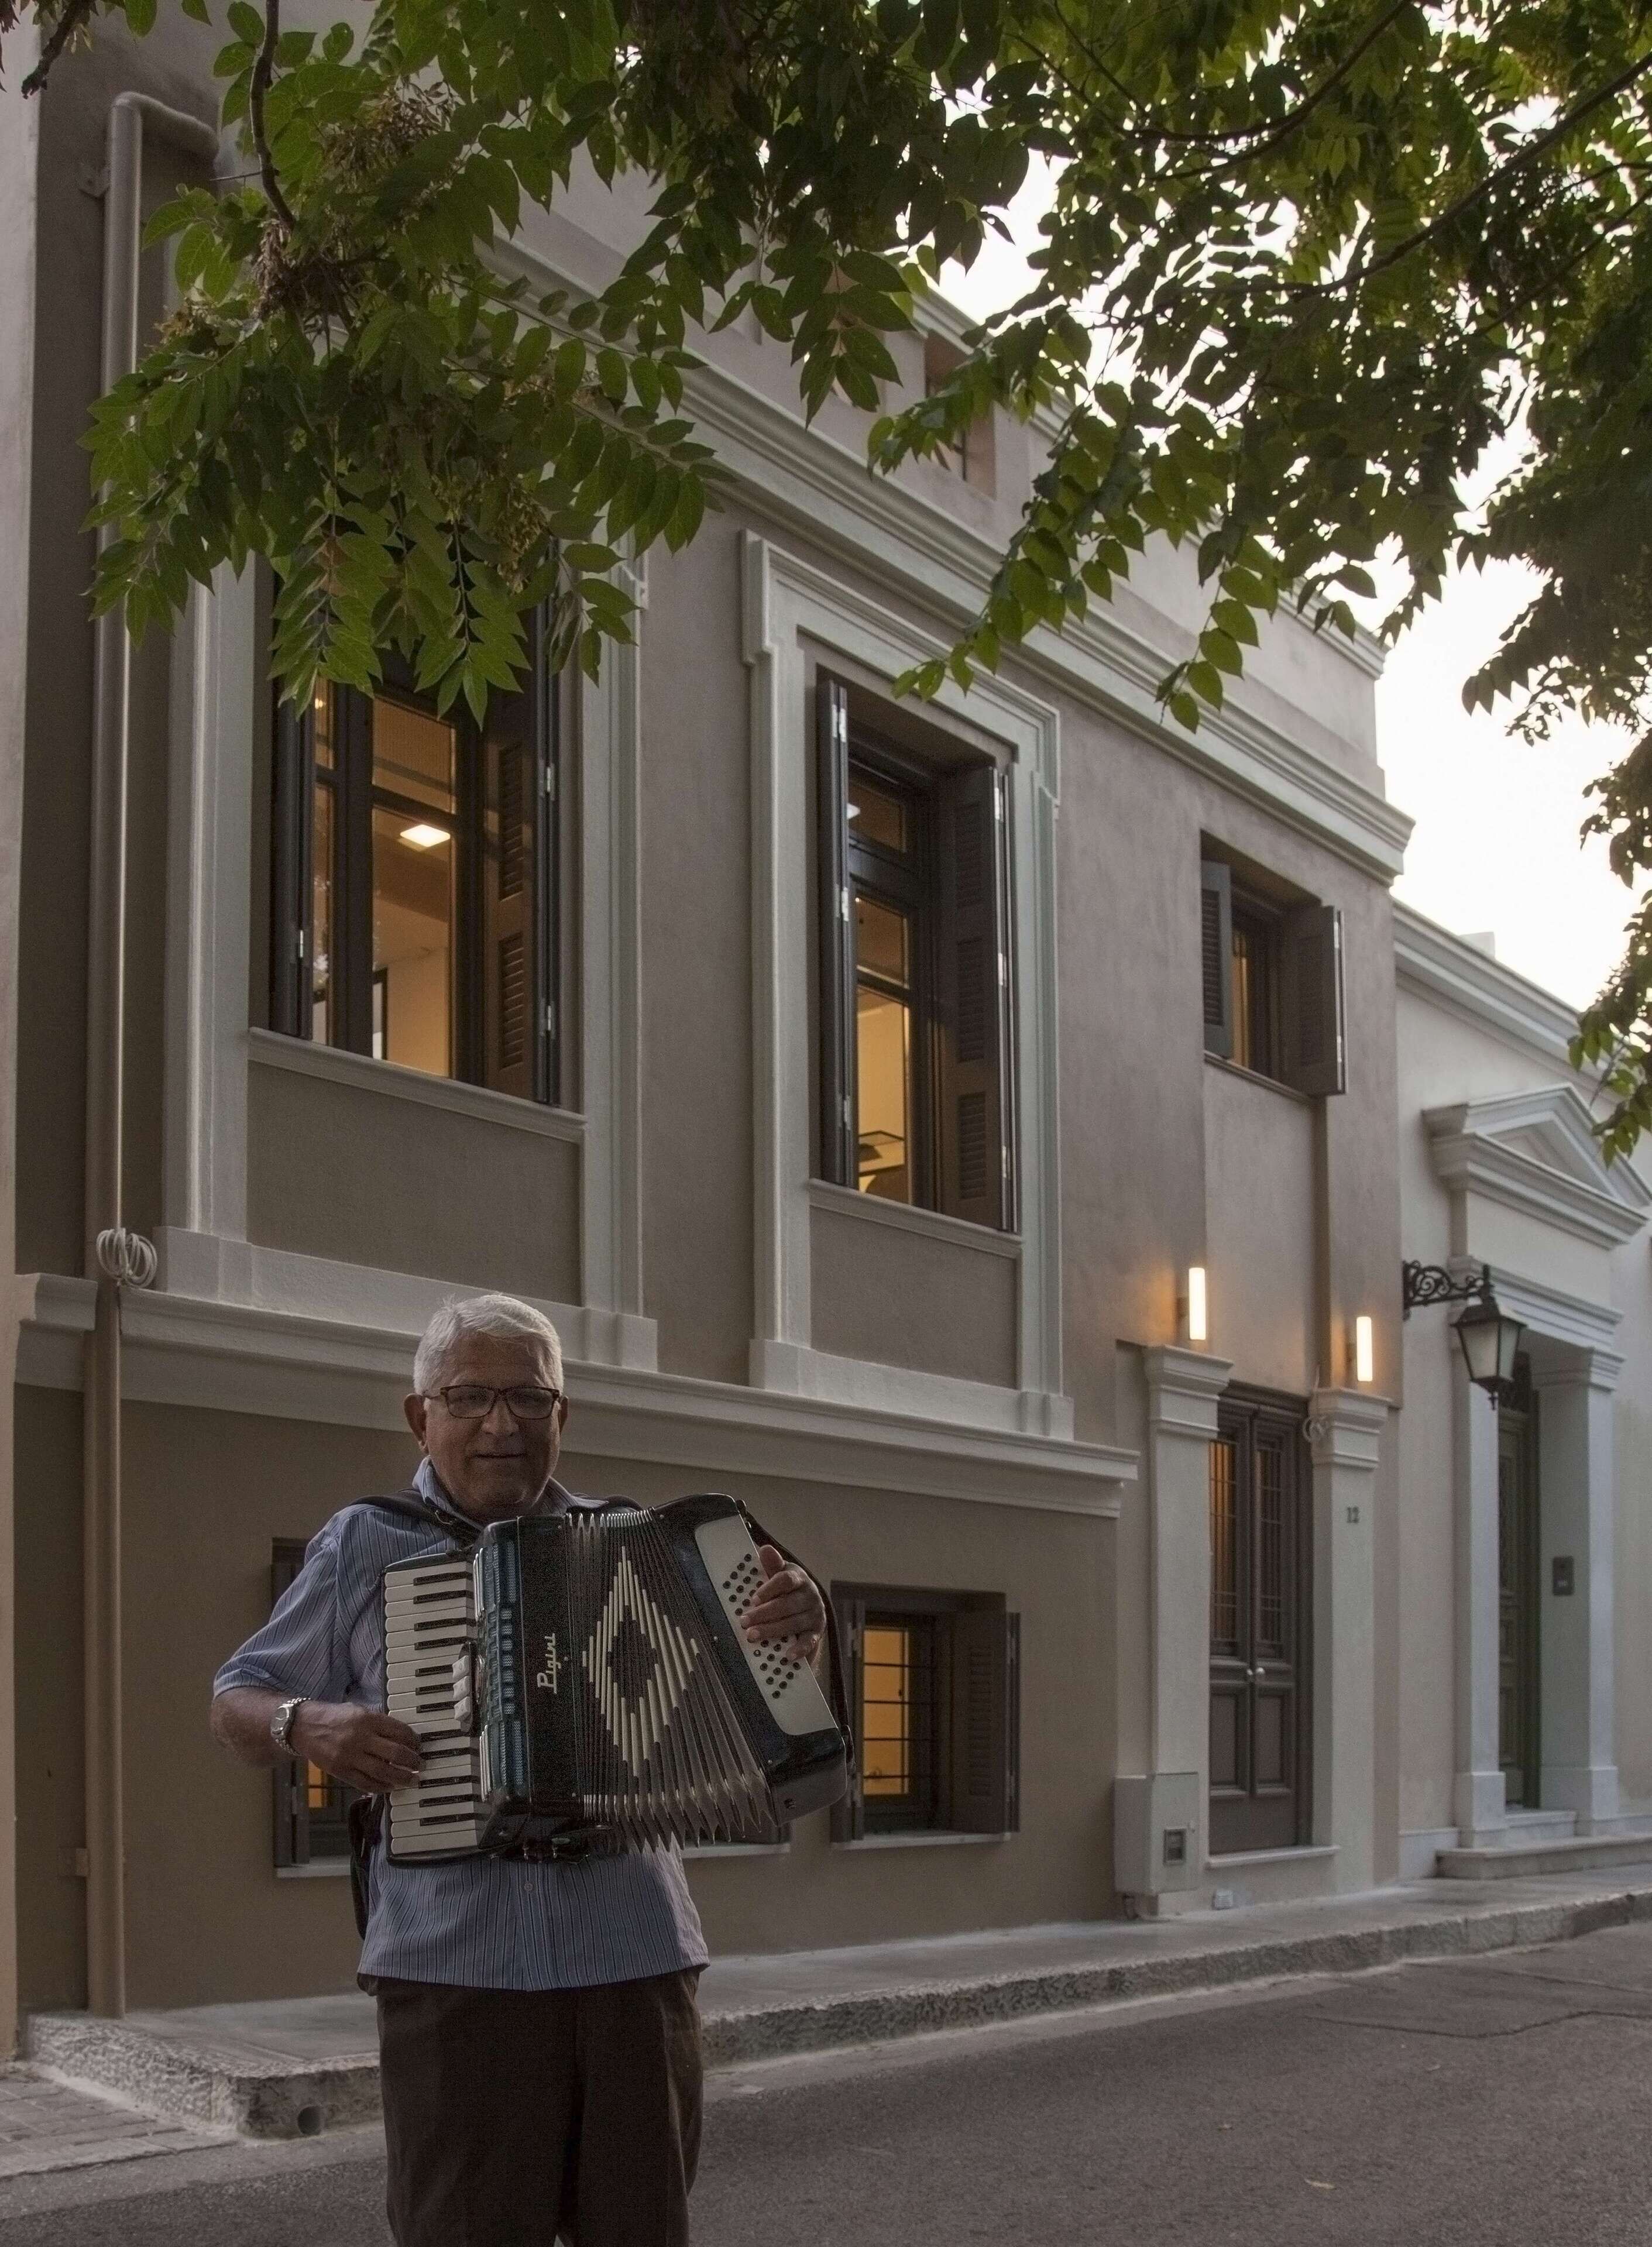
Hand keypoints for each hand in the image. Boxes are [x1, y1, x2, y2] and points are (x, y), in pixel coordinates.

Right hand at [291, 1701, 422, 1791]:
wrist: (303, 1727)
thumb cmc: (333, 1717)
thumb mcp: (358, 1711)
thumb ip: (378, 1723)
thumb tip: (400, 1737)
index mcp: (367, 1719)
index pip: (399, 1731)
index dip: (413, 1740)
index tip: (418, 1746)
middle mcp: (360, 1738)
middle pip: (395, 1753)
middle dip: (412, 1761)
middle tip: (420, 1765)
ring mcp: (350, 1756)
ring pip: (382, 1771)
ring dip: (401, 1778)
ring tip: (412, 1780)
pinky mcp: (341, 1770)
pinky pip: (365, 1782)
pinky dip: (380, 1786)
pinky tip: (391, 1787)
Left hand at [742, 1546, 825, 1662]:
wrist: (809, 1606)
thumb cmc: (787, 1589)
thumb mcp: (780, 1574)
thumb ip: (771, 1564)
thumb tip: (764, 1549)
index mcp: (798, 1578)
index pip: (785, 1580)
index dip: (769, 1589)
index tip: (753, 1599)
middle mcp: (810, 1595)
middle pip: (786, 1604)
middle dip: (763, 1614)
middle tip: (744, 1622)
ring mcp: (815, 1614)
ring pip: (793, 1623)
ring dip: (772, 1630)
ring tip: (753, 1636)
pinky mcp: (817, 1631)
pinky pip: (809, 1641)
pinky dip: (799, 1649)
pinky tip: (787, 1655)